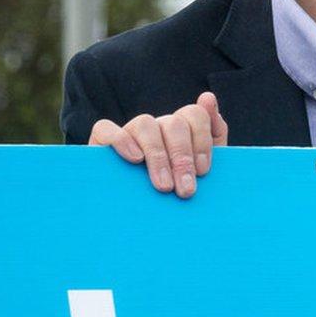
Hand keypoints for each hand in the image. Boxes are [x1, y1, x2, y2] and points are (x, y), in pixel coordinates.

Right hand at [87, 91, 228, 198]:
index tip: (203, 172)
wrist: (140, 219)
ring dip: (157, 155)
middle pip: (173, 123)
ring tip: (164, 186)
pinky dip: (121, 141)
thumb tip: (207, 97)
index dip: (202, 141)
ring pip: (144, 124)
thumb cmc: (177, 195)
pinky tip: (134, 159)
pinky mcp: (101, 143)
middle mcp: (157, 127)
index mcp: (182, 131)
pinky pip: (105, 128)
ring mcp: (130, 133)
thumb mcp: (203, 171)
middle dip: (182, 157)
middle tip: (186, 190)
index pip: (195, 115)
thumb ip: (214, 135)